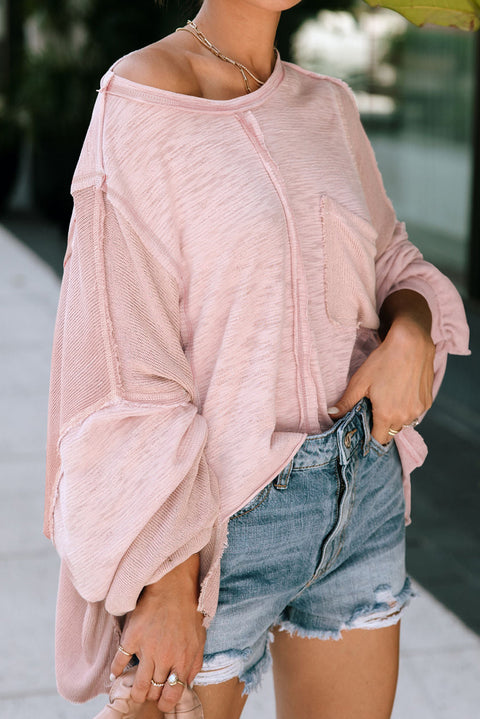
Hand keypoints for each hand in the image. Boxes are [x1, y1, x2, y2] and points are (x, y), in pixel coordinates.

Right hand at [109, 553, 205, 713]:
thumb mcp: (199, 638)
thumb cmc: (188, 611)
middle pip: (154, 691)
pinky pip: (119, 661)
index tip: (162, 702)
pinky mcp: (132, 637)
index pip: (173, 694)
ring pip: (137, 684)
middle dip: (152, 695)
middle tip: (150, 692)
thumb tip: (188, 683)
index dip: (166, 703)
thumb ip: (194, 663)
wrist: (173, 586)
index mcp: (182, 660)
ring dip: (135, 692)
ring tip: (134, 692)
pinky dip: (116, 670)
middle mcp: (165, 658)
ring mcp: (147, 648)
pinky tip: (116, 674)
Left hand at [328, 316, 434, 444]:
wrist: (412, 344)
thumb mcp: (360, 381)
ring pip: (404, 423)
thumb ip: (346, 402)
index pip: (378, 439)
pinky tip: (401, 394)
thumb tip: (332, 415)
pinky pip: (415, 413)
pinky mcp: (427, 401)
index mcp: (386, 415)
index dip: (370, 436)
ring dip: (396, 418)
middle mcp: (405, 416)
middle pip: (391, 432)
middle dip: (382, 426)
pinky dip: (408, 408)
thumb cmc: (383, 361)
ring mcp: (419, 410)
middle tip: (374, 410)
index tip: (365, 428)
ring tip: (388, 400)